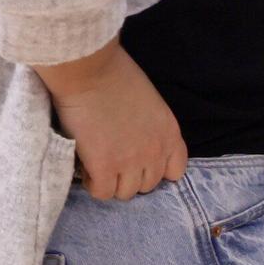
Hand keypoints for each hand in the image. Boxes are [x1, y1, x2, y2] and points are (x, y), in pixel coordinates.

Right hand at [34, 39, 187, 201]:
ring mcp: (131, 161)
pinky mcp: (105, 168)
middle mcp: (155, 150)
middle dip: (131, 176)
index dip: (157, 169)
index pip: (176, 170)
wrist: (92, 71)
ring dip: (112, 182)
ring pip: (125, 193)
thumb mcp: (151, 103)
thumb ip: (151, 128)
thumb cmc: (117, 76)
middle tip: (114, 160)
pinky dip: (93, 183)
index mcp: (170, 132)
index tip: (140, 163)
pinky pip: (102, 192)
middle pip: (148, 185)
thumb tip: (138, 145)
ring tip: (99, 162)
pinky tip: (87, 165)